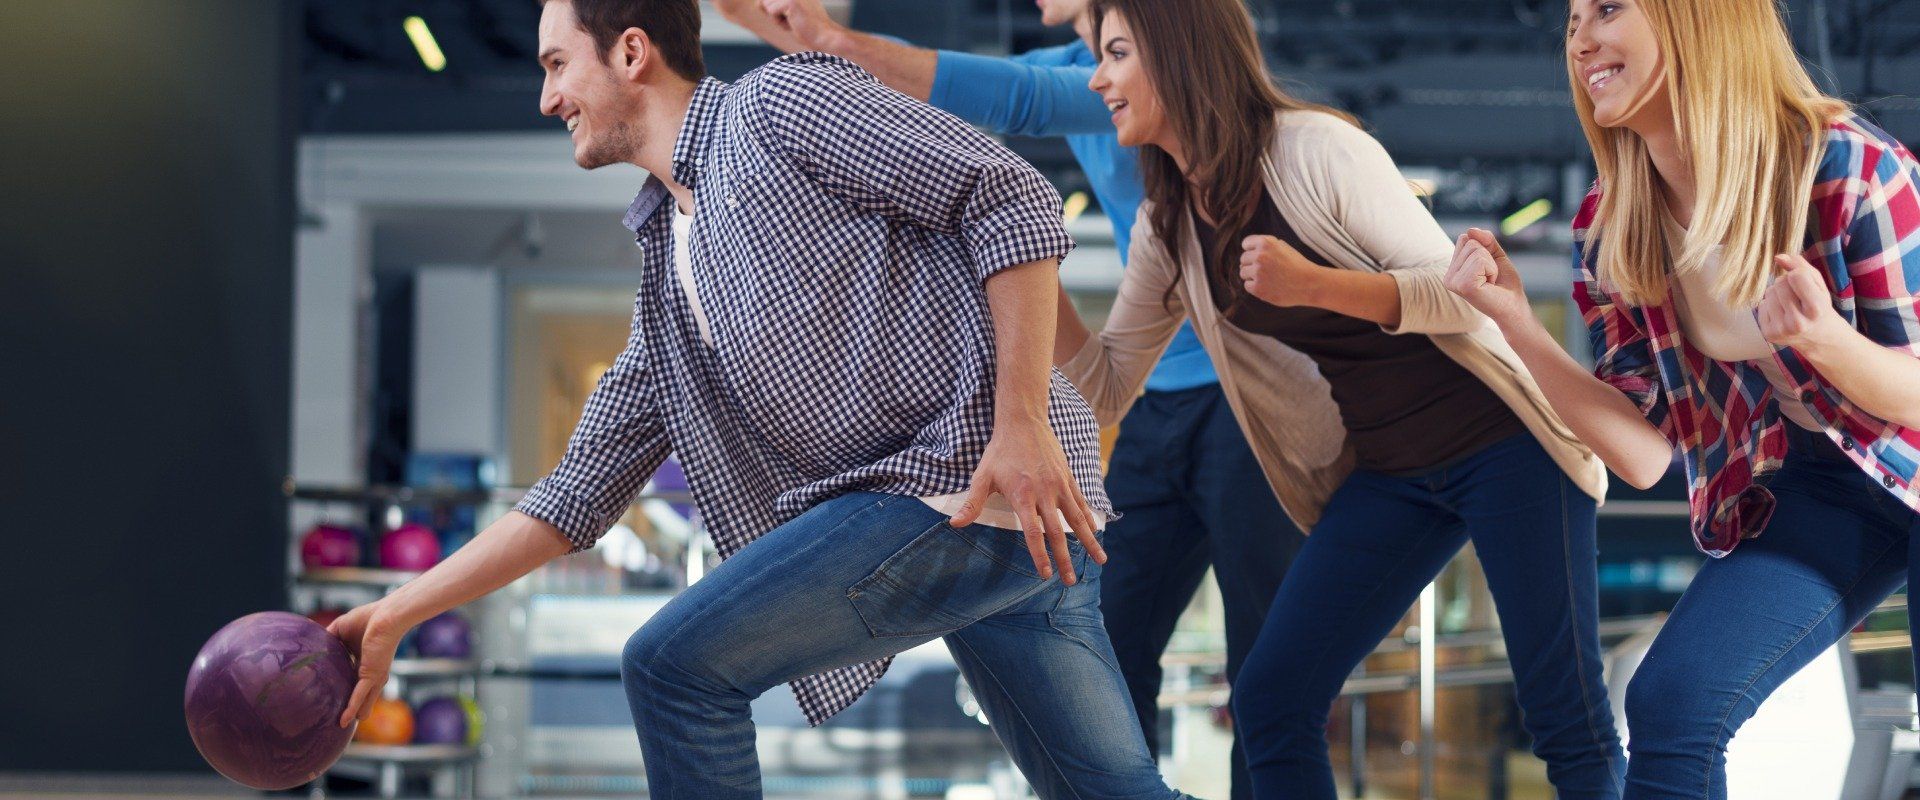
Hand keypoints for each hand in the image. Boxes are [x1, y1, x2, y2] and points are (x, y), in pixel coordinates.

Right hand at [327, 600, 409, 727]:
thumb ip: (328, 638)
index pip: (353, 681)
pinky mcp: (372, 676)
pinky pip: (359, 694)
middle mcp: (371, 673)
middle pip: (361, 696)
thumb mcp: (341, 629)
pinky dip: (351, 708)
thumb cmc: (368, 619)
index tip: (335, 701)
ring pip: (362, 700)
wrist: (386, 616)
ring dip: (352, 714)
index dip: (345, 691)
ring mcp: (373, 677)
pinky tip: (345, 721)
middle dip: (353, 709)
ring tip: (342, 728)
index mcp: (365, 662)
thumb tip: (313, 645)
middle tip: (340, 722)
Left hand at [758, 0, 840, 50]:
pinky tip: (794, 23)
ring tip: (795, 21)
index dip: (775, 10)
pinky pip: (771, 12)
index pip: (769, 0)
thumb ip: (773, 7)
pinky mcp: (790, 1)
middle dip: (775, 14)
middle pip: (766, 1)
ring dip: (777, 19)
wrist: (823, 36)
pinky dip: (780, 22)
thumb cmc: (808, 29)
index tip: (792, 17)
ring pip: (767, 6)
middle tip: (794, 20)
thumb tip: (758, 3)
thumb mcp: (786, 16)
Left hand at [951, 419, 1106, 583]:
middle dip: (1065, 559)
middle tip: (1070, 581)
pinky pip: (1081, 503)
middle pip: (1057, 532)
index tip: (1046, 575)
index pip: (1034, 533)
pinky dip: (1090, 519)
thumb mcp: (983, 476)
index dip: (1040, 556)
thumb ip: (972, 503)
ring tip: (1101, 561)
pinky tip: (1096, 533)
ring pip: (1077, 519)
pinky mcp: (1068, 478)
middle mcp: (1045, 492)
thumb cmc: (1000, 450)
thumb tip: (955, 524)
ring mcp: (1060, 485)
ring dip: (1089, 542)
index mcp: (1023, 495)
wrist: (1023, 421)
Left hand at [1238, 235, 1325, 306]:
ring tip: (1266, 277)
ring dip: (1251, 275)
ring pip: (1242, 273)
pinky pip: (1247, 286)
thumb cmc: (1298, 265)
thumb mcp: (1283, 246)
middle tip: (1265, 269)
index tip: (1256, 255)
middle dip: (1251, 263)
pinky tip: (1267, 285)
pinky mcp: (1258, 288)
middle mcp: (1259, 256)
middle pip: (1243, 259)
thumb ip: (1266, 245)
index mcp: (1265, 243)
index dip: (1251, 250)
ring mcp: (1257, 273)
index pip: (1246, 244)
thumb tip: (1251, 249)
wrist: (1309, 283)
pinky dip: (1255, 287)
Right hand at [1444, 228, 1532, 328]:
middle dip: (1488, 257)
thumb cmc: (1505, 284)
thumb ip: (1485, 240)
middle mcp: (1448, 276)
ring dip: (1491, 265)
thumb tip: (1470, 230)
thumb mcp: (1495, 256)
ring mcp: (1453, 282)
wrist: (1514, 307)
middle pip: (1470, 243)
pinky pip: (1480, 261)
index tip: (1487, 269)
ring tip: (1490, 282)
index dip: (1484, 249)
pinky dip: (1491, 270)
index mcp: (1452, 269)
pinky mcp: (1463, 285)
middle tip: (1490, 277)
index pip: (1465, 238)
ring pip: (1476, 250)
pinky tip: (1489, 285)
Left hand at [1759, 253, 1848, 351]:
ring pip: (1769, 293)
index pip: (1796, 276)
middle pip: (1780, 283)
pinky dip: (1770, 305)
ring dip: (1778, 294)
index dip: (1798, 274)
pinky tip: (1783, 314)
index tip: (1804, 281)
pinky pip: (1761, 305)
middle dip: (1787, 284)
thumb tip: (1778, 257)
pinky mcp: (1769, 334)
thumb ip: (1801, 267)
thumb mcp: (1819, 286)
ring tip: (1791, 305)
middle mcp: (1798, 322)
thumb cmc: (1820, 307)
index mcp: (1816, 309)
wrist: (1820, 338)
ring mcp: (1781, 330)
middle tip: (1798, 296)